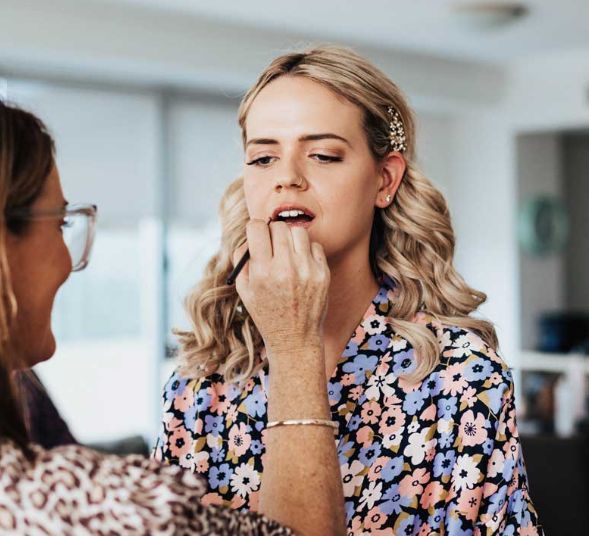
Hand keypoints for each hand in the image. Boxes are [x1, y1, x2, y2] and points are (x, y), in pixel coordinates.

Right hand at [232, 219, 329, 360]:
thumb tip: (251, 234)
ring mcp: (307, 270)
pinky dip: (306, 250)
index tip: (256, 233)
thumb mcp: (244, 290)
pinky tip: (301, 264)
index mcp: (262, 272)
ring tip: (287, 253)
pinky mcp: (323, 274)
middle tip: (272, 242)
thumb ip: (242, 259)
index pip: (257, 227)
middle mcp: (285, 268)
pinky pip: (315, 245)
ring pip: (298, 231)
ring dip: (290, 238)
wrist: (295, 339)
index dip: (254, 228)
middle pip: (278, 226)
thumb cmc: (266, 313)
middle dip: (272, 231)